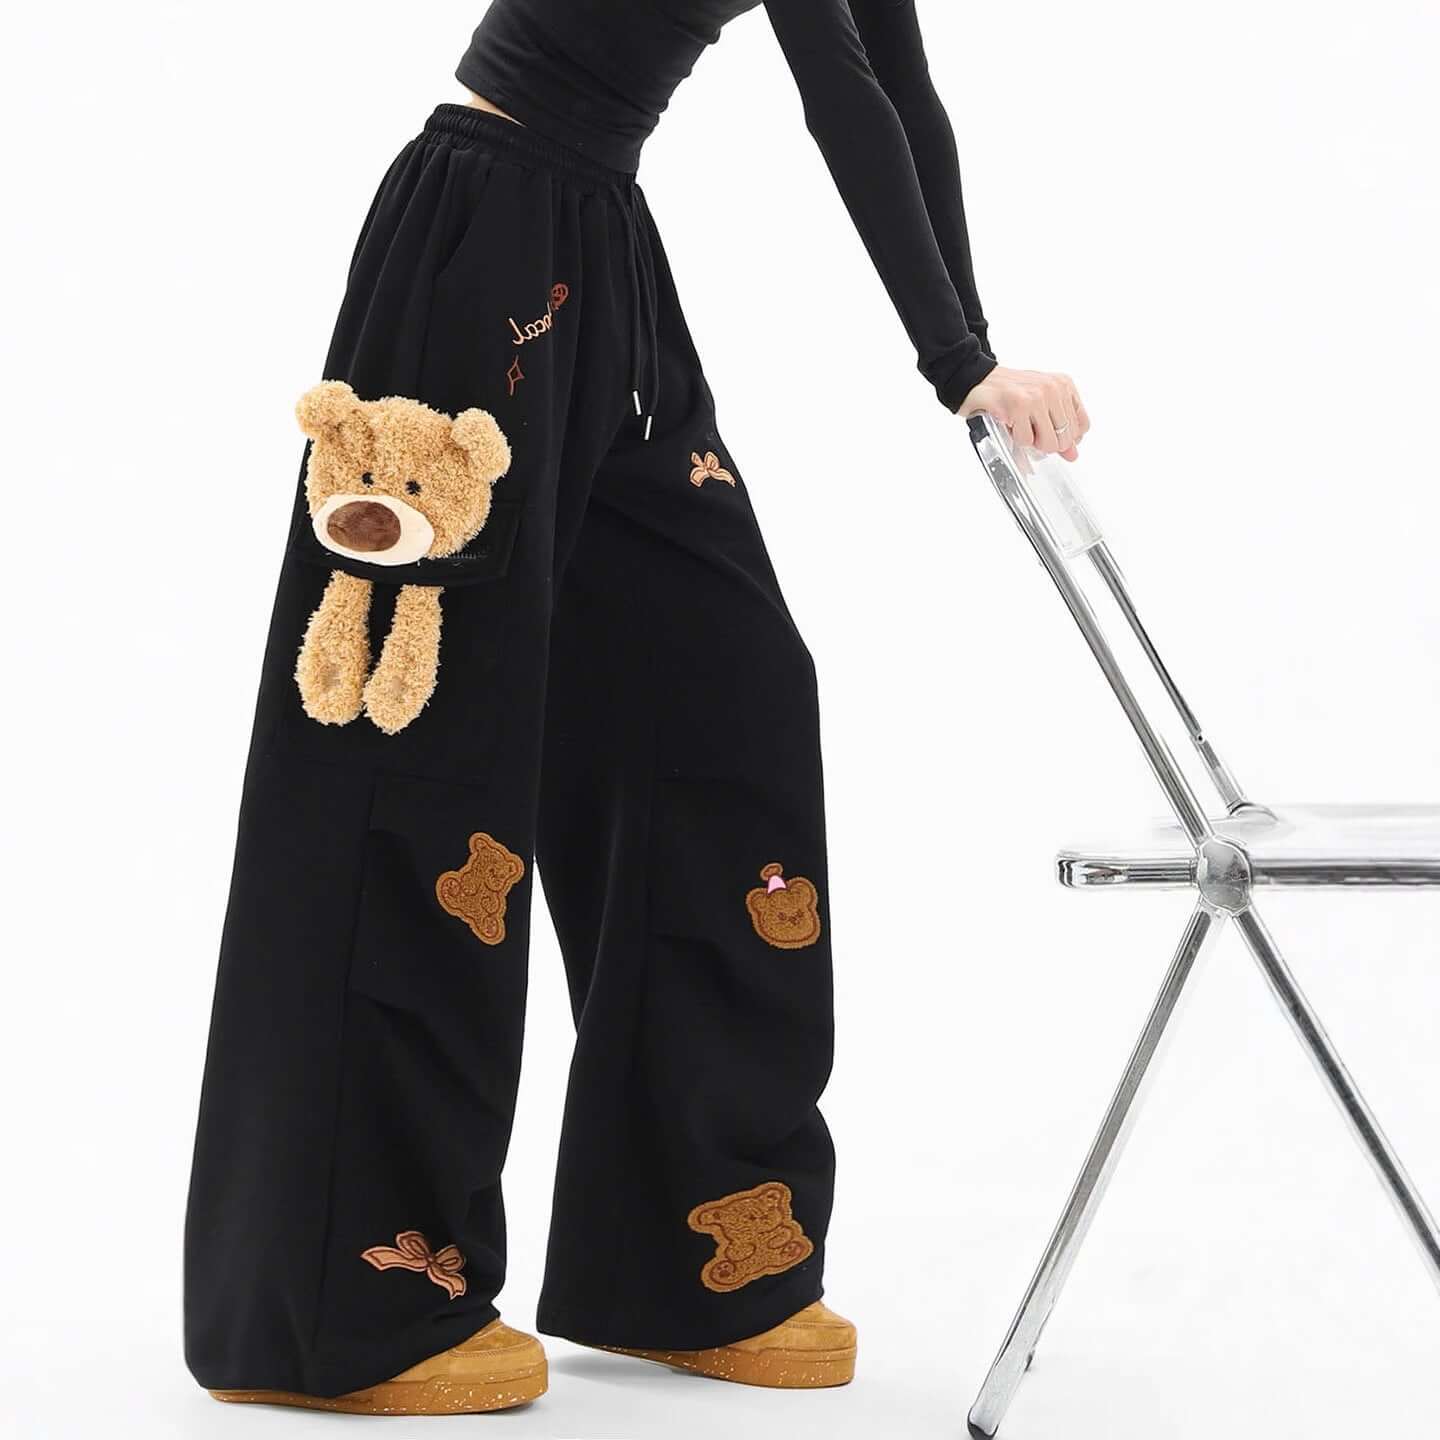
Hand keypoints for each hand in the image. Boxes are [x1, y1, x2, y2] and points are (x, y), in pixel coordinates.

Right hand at [958, 366, 1089, 460]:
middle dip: (1045, 442)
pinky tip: (1009, 423)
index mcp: (1063, 385)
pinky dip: (1016, 439)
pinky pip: (1026, 441)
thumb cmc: (1007, 393)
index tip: (1048, 433)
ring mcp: (1037, 396)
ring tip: (1020, 425)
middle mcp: (1054, 388)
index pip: (1081, 427)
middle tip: (1029, 428)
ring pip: (1049, 442)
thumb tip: (1072, 454)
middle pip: (1066, 439)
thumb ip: (1058, 429)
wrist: (976, 380)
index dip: (1064, 438)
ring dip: (1031, 442)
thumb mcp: (1039, 406)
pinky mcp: (1019, 404)